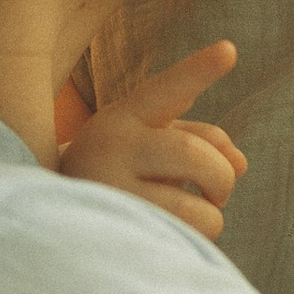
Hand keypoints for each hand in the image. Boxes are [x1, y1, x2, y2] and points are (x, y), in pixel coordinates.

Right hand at [61, 38, 247, 238]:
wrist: (51, 218)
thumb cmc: (115, 174)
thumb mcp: (149, 143)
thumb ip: (199, 141)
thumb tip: (241, 164)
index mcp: (122, 118)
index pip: (165, 91)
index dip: (198, 71)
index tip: (229, 50)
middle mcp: (110, 149)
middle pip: (194, 156)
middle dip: (221, 178)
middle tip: (218, 193)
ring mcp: (110, 196)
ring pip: (195, 210)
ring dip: (211, 219)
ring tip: (193, 219)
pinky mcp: (117, 237)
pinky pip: (182, 243)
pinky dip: (192, 242)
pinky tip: (168, 238)